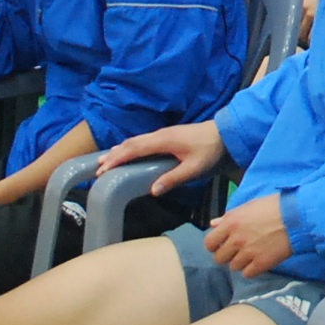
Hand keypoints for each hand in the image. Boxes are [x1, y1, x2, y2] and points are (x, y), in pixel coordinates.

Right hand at [97, 120, 226, 193]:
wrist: (226, 134)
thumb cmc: (210, 151)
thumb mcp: (193, 168)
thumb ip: (173, 179)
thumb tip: (152, 191)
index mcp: (163, 141)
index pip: (134, 149)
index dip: (117, 159)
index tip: (103, 169)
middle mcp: (160, 135)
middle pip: (131, 143)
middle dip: (113, 155)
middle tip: (98, 168)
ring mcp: (164, 134)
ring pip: (136, 141)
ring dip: (120, 150)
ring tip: (106, 160)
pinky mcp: (168, 135)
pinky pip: (143, 140)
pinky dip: (131, 147)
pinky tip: (128, 152)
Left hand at [202, 192, 292, 275]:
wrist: (297, 217)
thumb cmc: (274, 206)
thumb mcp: (249, 206)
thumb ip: (228, 217)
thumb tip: (213, 224)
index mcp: (230, 223)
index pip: (209, 242)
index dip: (215, 245)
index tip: (223, 244)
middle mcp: (236, 239)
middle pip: (220, 258)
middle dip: (228, 255)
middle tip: (239, 250)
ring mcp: (248, 252)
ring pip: (234, 266)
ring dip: (241, 262)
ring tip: (253, 254)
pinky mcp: (261, 263)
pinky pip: (248, 273)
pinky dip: (252, 269)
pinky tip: (260, 261)